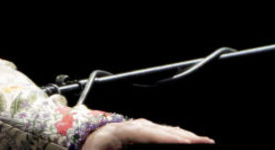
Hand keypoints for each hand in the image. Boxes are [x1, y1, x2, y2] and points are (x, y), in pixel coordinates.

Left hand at [83, 118, 213, 148]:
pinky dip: (170, 133)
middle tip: (204, 141)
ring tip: (199, 139)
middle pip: (157, 129)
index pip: (146, 132)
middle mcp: (123, 126)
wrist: (70, 143)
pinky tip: (181, 135)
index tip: (185, 140)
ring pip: (158, 129)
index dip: (167, 136)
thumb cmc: (87, 149)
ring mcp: (128, 128)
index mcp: (115, 132)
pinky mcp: (130, 133)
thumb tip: (148, 137)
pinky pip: (154, 131)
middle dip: (181, 135)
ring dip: (180, 134)